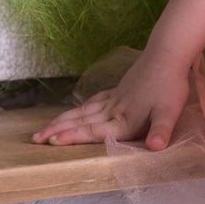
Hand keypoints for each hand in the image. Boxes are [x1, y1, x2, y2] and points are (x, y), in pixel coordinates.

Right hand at [32, 50, 192, 150]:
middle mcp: (114, 110)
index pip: (94, 132)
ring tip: (45, 128)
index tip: (52, 141)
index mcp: (124, 120)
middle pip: (82, 123)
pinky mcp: (118, 90)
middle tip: (35, 139)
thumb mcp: (169, 112)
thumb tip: (156, 148)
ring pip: (83, 112)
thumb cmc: (170, 86)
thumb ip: (161, 131)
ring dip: (63, 120)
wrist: (167, 55)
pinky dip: (81, 108)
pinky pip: (93, 102)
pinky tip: (76, 110)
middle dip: (58, 131)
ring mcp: (114, 99)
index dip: (73, 137)